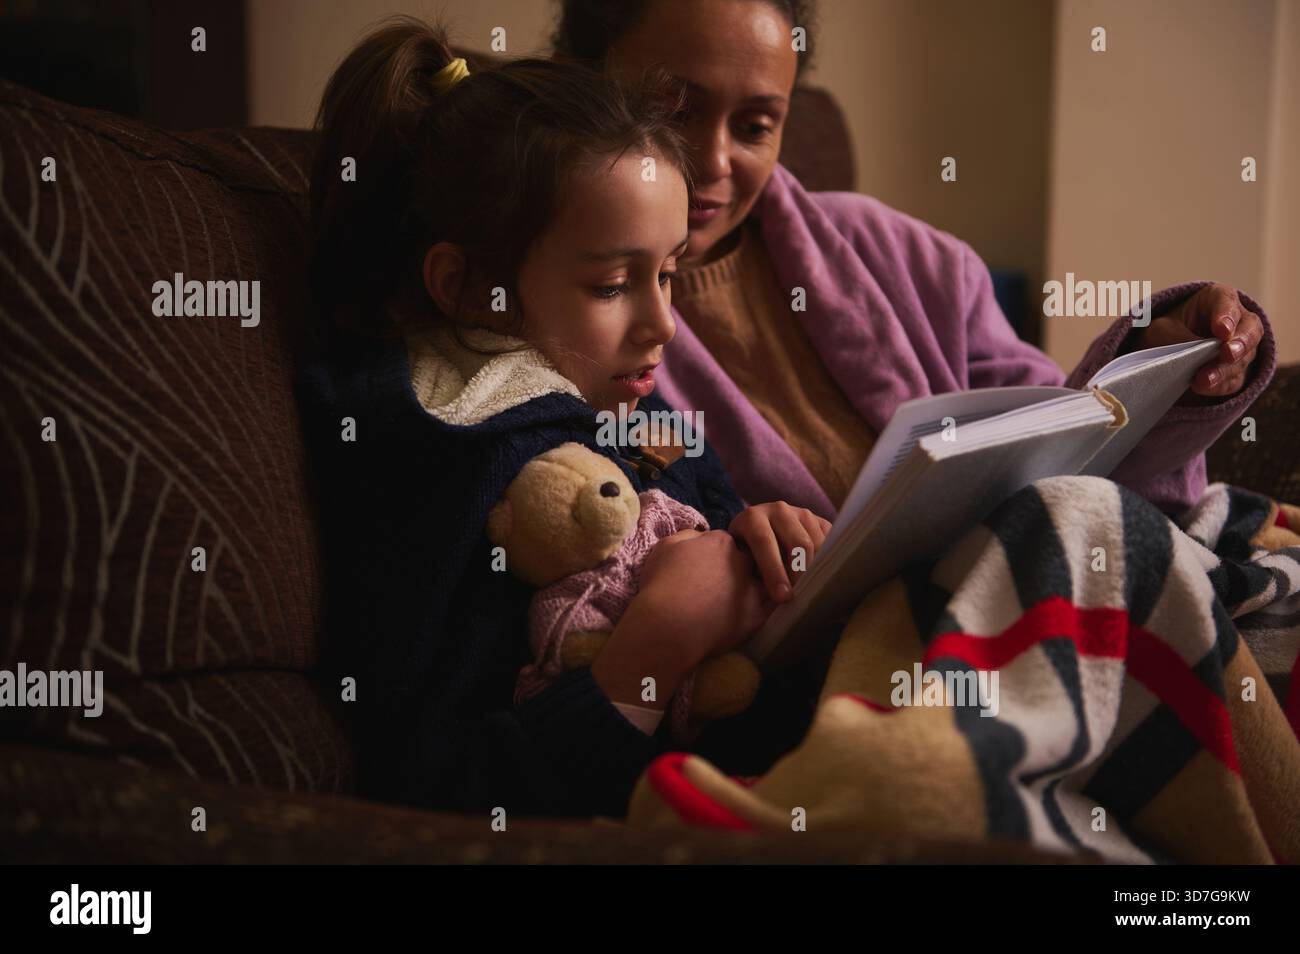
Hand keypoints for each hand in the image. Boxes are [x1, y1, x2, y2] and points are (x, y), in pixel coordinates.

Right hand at [635, 528, 772, 665]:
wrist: (668, 625)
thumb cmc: (661, 585)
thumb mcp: (666, 547)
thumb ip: (687, 537)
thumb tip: (699, 537)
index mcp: (721, 542)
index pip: (728, 543)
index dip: (719, 555)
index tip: (710, 568)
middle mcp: (742, 562)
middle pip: (749, 561)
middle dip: (740, 570)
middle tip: (724, 585)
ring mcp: (752, 589)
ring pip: (766, 582)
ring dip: (758, 586)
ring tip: (739, 600)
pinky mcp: (756, 616)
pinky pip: (770, 606)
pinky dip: (766, 606)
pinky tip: (750, 612)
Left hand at [728, 502, 832, 602]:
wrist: (757, 536)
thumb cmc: (744, 557)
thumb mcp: (737, 562)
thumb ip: (747, 571)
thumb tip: (769, 593)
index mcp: (752, 518)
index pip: (764, 542)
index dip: (774, 571)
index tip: (782, 597)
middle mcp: (778, 510)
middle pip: (799, 543)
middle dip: (801, 574)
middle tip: (802, 597)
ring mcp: (802, 513)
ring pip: (818, 544)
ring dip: (816, 570)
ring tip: (810, 591)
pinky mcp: (820, 522)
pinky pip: (831, 544)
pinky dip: (829, 562)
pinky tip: (821, 579)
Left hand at [1133, 283, 1261, 398]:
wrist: (1164, 354)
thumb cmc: (1166, 332)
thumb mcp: (1161, 329)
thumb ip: (1177, 337)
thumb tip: (1192, 355)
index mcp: (1218, 299)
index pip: (1227, 302)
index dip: (1226, 316)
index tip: (1222, 330)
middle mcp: (1238, 321)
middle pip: (1250, 330)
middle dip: (1240, 343)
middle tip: (1228, 353)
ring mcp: (1242, 348)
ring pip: (1243, 358)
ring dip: (1224, 370)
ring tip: (1204, 379)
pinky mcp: (1237, 372)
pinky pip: (1234, 379)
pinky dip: (1219, 385)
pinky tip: (1203, 387)